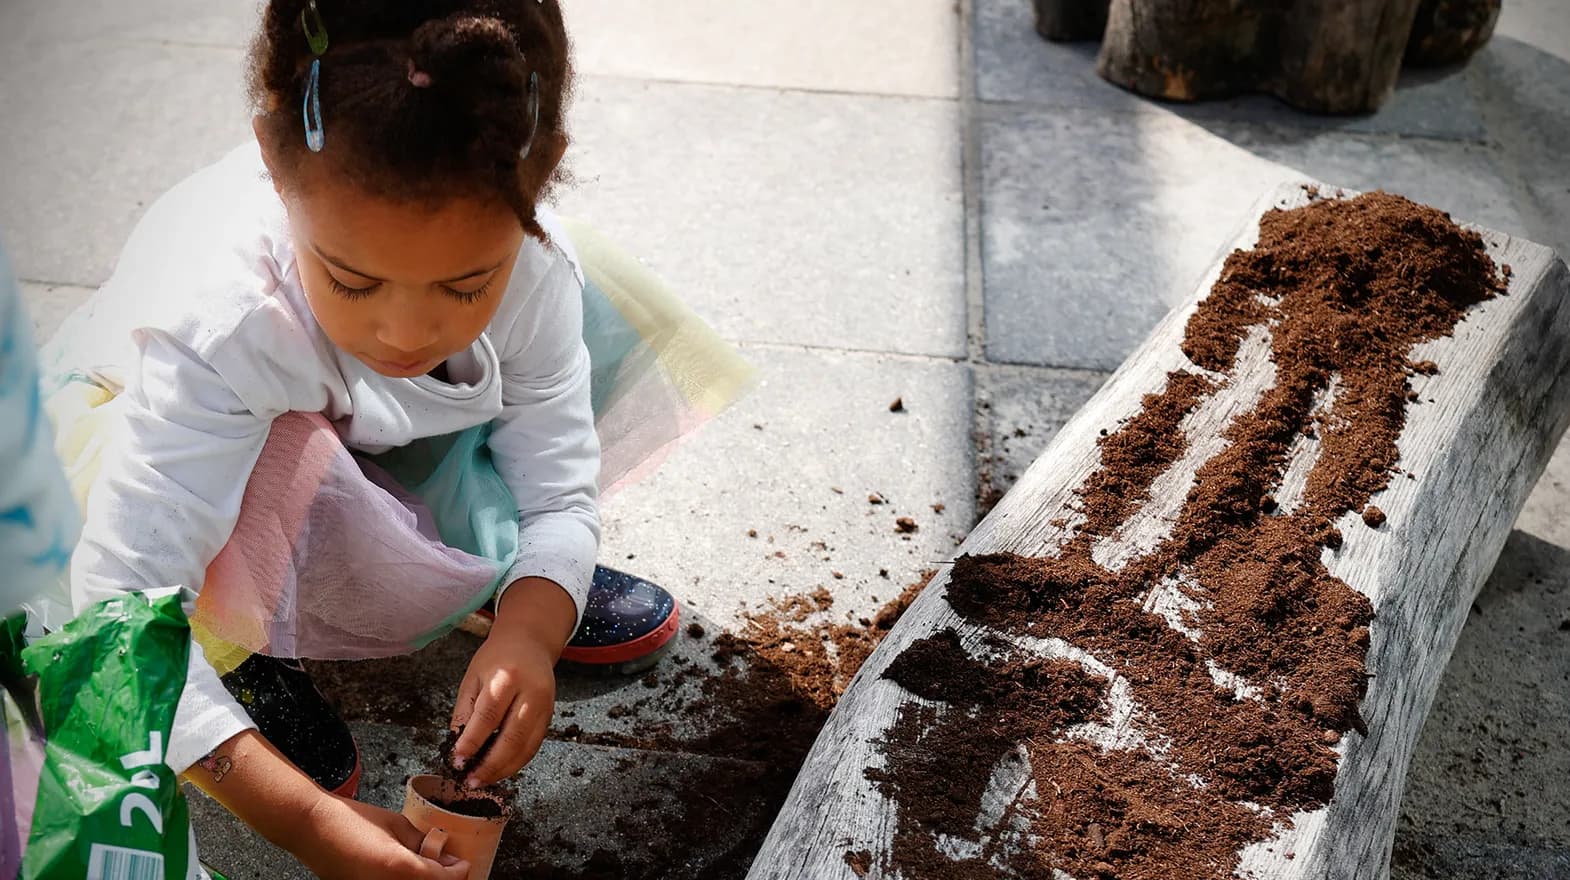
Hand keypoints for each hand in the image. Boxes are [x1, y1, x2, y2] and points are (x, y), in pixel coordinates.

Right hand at [295, 794, 468, 879]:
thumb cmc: (350, 821)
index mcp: (400, 867)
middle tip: (449, 866)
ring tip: (428, 866)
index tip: (461, 864)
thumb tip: (444, 855)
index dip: (458, 872)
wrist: (312, 829)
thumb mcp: (395, 824)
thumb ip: (422, 842)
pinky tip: (406, 871)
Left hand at [449, 577, 576, 786]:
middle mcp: (531, 692)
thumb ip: (465, 712)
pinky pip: (534, 746)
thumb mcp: (473, 678)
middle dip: (489, 765)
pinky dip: (517, 762)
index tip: (457, 761)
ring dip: (504, 769)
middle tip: (470, 781)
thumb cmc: (496, 658)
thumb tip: (458, 748)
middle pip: (512, 737)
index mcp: (506, 677)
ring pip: (526, 747)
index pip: (488, 717)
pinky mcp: (550, 716)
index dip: (471, 742)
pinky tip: (500, 770)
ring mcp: (544, 705)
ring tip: (482, 780)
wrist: (529, 641)